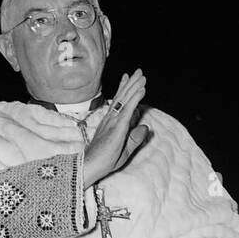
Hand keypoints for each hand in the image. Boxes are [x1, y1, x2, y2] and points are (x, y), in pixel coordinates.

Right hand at [83, 70, 148, 186]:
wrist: (92, 165)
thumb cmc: (105, 160)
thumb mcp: (125, 149)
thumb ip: (135, 138)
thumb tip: (146, 127)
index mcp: (111, 123)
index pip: (118, 102)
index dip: (123, 89)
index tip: (127, 77)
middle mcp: (111, 119)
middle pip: (123, 97)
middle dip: (131, 83)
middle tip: (138, 72)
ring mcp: (114, 121)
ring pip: (126, 100)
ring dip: (135, 87)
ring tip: (142, 76)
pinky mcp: (118, 127)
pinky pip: (128, 110)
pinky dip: (135, 98)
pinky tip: (142, 90)